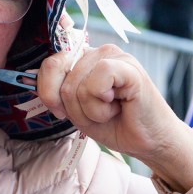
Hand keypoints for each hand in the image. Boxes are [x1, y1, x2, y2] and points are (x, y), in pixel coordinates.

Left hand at [37, 45, 192, 191]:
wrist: (149, 142)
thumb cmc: (115, 124)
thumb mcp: (77, 110)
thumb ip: (58, 93)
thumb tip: (43, 87)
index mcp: (83, 59)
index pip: (50, 65)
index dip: (50, 93)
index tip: (63, 111)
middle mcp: (97, 52)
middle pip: (62, 80)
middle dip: (74, 108)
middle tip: (99, 113)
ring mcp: (114, 56)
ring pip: (77, 85)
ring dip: (91, 111)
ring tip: (112, 110)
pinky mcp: (128, 67)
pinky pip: (97, 82)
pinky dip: (102, 105)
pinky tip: (119, 106)